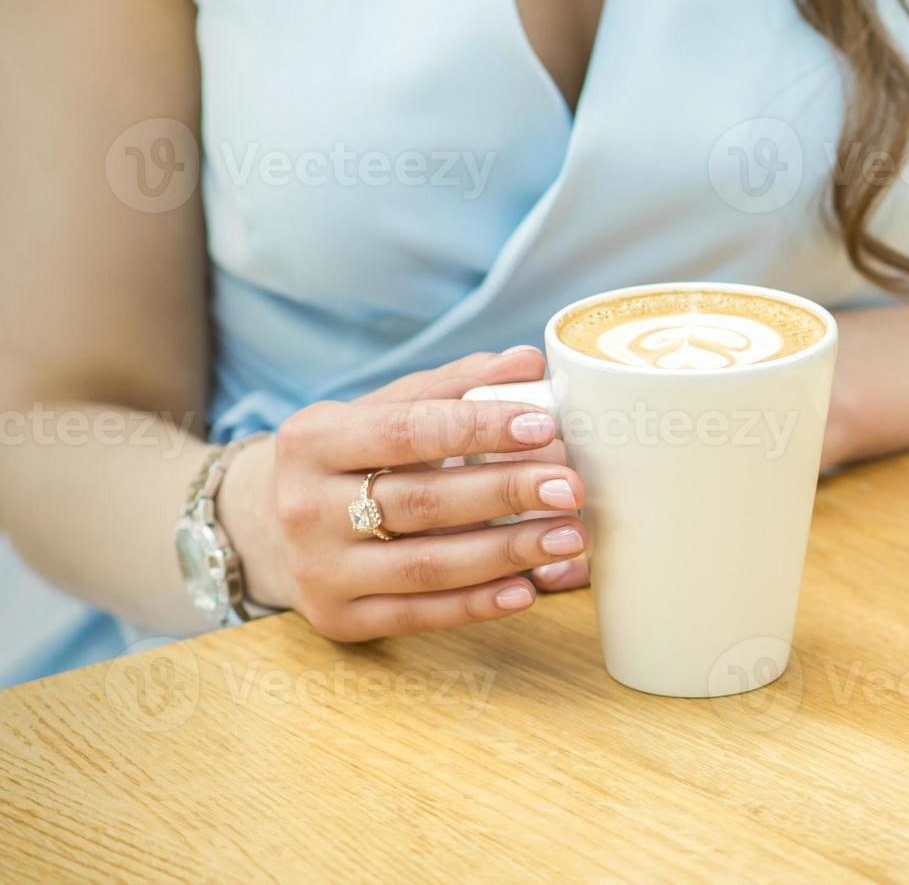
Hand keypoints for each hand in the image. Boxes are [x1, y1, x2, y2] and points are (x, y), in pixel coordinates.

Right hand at [219, 348, 592, 641]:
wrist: (265, 529)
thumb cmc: (348, 459)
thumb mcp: (382, 411)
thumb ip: (454, 386)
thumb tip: (527, 362)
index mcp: (313, 439)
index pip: (405, 431)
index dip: (477, 428)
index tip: (544, 424)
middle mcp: (304, 506)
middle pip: (422, 501)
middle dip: (506, 493)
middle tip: (572, 486)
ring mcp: (318, 569)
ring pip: (426, 565)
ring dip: (507, 552)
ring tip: (571, 536)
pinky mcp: (338, 618)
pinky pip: (419, 615)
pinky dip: (477, 604)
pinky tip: (528, 589)